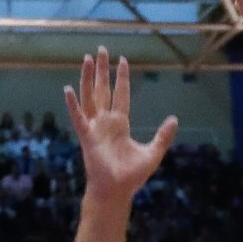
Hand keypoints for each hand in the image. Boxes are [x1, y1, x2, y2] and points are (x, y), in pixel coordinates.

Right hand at [64, 48, 176, 201]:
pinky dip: (73, 104)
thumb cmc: (132, 176)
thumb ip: (163, 136)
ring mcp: (95, 128)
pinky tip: (68, 89)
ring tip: (87, 59)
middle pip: (103, 90)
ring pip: (89, 97)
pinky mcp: (87, 138)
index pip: (121, 95)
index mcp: (120, 124)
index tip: (123, 61)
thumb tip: (174, 119)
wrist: (117, 191)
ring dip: (88, 78)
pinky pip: (78, 118)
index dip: (122, 78)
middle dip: (102, 70)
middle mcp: (106, 122)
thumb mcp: (153, 152)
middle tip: (101, 50)